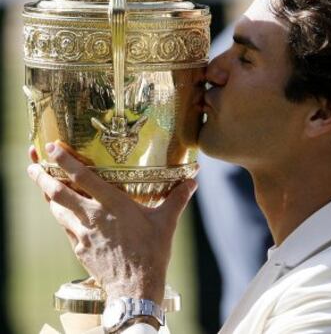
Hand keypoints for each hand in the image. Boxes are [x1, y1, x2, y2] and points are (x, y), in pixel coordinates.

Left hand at [27, 143, 196, 304]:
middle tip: (32, 163)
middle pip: (58, 193)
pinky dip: (60, 215)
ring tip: (40, 180)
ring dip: (46, 194)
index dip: (65, 161)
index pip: (83, 178)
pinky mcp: (79, 248)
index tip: (52, 147)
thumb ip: (177, 198)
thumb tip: (193, 181)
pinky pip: (65, 227)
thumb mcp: (166, 222)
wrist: (136, 287)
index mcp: (113, 205)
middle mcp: (93, 216)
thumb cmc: (151, 252)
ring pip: (57, 210)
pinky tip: (59, 211)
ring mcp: (83, 233)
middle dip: (42, 176)